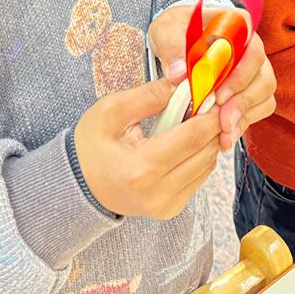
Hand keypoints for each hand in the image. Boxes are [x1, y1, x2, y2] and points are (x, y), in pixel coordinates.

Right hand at [74, 79, 221, 218]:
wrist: (78, 185)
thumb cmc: (90, 148)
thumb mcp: (111, 111)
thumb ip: (149, 95)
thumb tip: (182, 84)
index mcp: (142, 168)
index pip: (193, 138)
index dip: (210, 114)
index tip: (216, 95)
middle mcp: (158, 193)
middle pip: (206, 153)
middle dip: (213, 125)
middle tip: (209, 104)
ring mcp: (166, 205)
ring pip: (207, 166)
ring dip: (208, 141)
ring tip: (194, 121)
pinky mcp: (171, 209)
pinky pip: (199, 178)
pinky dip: (199, 157)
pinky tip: (186, 141)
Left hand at [149, 5, 275, 149]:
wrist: (177, 39)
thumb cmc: (176, 30)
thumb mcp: (167, 30)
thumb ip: (171, 47)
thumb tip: (178, 74)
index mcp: (237, 25)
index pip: (252, 49)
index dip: (240, 75)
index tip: (219, 95)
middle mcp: (251, 47)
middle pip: (263, 76)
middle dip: (243, 102)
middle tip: (222, 121)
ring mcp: (254, 69)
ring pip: (264, 94)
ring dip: (245, 115)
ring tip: (224, 132)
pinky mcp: (249, 89)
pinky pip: (259, 108)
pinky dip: (243, 122)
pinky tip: (225, 135)